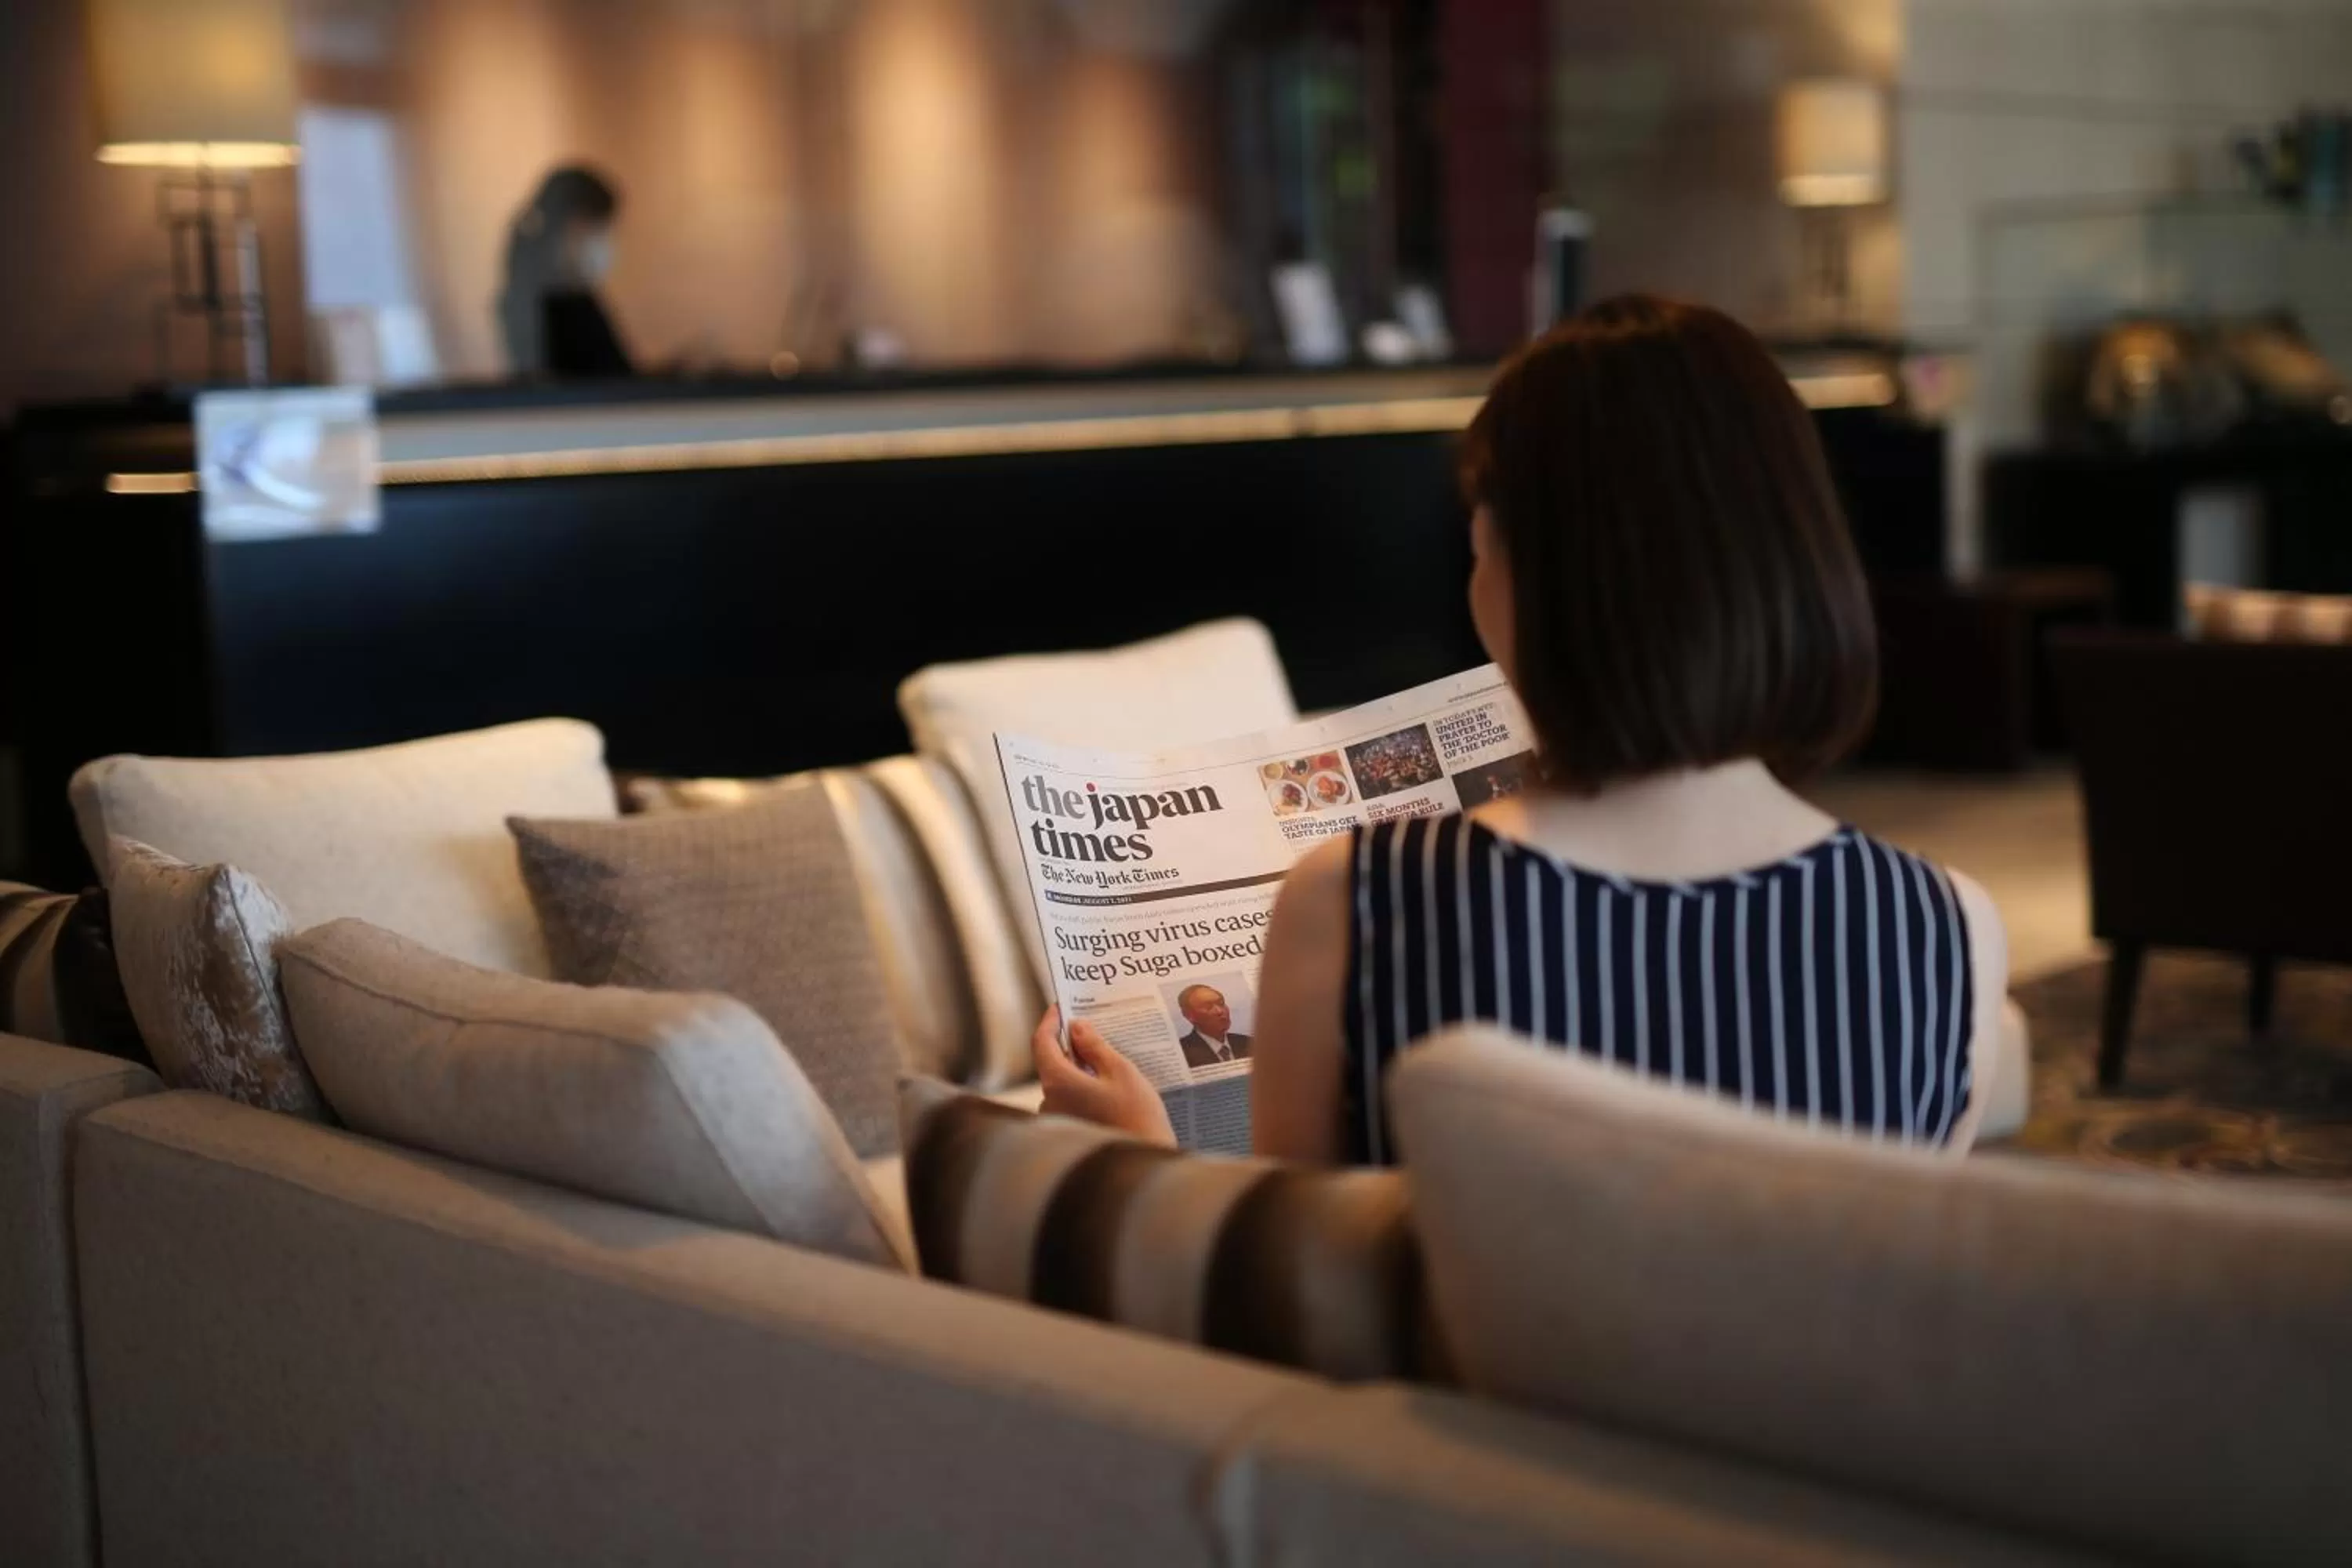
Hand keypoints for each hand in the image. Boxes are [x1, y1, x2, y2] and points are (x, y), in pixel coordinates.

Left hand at [1031, 1008, 1176, 1146]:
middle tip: (1090, 1028)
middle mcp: (1050, 1101)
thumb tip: (1078, 1027)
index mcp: (1058, 1082)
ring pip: (1062, 1082)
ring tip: (1104, 1057)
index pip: (1041, 1042)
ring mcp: (1057, 1119)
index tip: (1060, 1007)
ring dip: (1078, 1068)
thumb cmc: (1136, 1116)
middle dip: (1068, 1045)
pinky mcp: (1069, 1131)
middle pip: (1051, 1062)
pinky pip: (1069, 1100)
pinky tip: (1105, 1085)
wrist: (1143, 1162)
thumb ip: (1095, 1047)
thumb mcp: (1120, 1072)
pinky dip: (1082, 1087)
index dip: (1049, 1021)